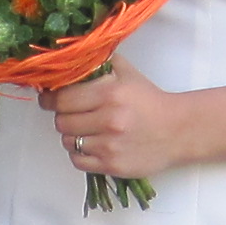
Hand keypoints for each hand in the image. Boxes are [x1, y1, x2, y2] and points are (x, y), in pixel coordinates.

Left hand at [43, 67, 190, 180]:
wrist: (177, 130)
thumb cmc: (149, 100)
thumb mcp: (127, 73)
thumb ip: (99, 62)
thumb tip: (69, 58)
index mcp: (109, 94)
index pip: (62, 99)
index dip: (50, 100)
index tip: (48, 99)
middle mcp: (108, 120)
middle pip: (61, 122)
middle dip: (63, 117)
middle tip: (73, 114)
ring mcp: (109, 146)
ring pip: (68, 143)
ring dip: (72, 136)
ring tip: (86, 130)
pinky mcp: (112, 166)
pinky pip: (78, 161)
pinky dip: (80, 154)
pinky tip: (92, 145)